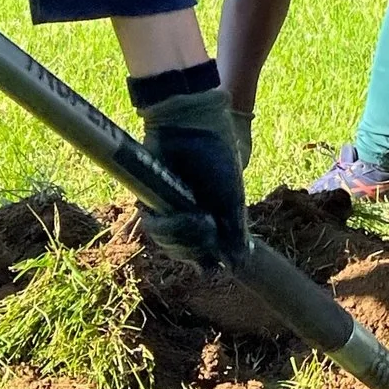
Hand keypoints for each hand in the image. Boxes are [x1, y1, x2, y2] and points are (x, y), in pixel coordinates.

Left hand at [137, 86, 249, 262]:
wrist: (189, 126)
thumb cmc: (217, 155)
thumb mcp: (232, 196)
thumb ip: (234, 230)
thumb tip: (238, 262)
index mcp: (213, 216)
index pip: (208, 253)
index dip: (209, 257)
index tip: (217, 255)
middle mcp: (190, 216)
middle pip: (188, 254)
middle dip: (196, 247)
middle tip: (207, 224)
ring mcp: (170, 210)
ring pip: (170, 244)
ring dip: (182, 237)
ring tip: (196, 216)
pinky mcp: (150, 201)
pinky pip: (154, 228)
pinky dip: (166, 226)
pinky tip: (177, 213)